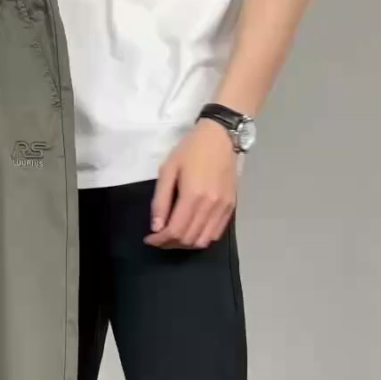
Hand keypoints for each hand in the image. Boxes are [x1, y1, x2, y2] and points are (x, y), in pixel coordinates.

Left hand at [145, 119, 237, 248]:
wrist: (221, 136)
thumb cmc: (190, 149)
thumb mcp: (168, 169)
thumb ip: (161, 200)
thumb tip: (157, 227)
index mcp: (192, 196)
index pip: (174, 231)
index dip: (159, 240)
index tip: (149, 239)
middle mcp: (210, 206)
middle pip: (187, 239)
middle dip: (169, 243)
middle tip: (159, 237)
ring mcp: (222, 208)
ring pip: (202, 241)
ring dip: (185, 244)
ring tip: (174, 236)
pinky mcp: (231, 207)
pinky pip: (215, 234)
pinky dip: (201, 238)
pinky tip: (191, 230)